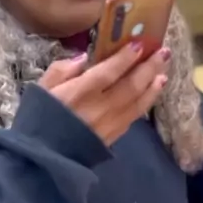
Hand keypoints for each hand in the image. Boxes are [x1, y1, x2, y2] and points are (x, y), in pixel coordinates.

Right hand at [39, 43, 169, 145]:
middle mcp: (100, 108)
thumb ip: (61, 71)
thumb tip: (83, 58)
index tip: (141, 43)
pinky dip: (145, 103)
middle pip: (130, 85)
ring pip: (137, 102)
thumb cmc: (38, 119)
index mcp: (80, 93)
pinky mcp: (113, 137)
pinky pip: (133, 117)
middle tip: (163, 52)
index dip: (127, 57)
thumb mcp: (41, 90)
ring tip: (163, 73)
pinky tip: (150, 94)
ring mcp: (109, 124)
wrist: (41, 159)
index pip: (110, 71)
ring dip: (152, 86)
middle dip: (149, 67)